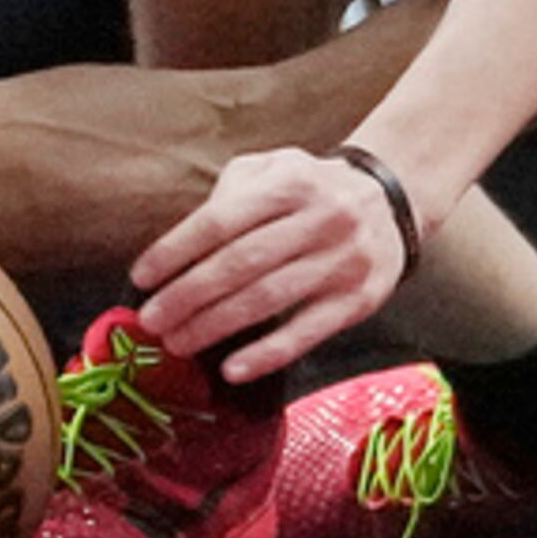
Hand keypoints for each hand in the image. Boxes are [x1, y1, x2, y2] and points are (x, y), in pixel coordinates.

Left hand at [131, 145, 415, 384]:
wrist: (395, 199)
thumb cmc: (314, 189)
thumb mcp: (276, 168)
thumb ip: (231, 193)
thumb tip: (180, 248)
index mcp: (292, 183)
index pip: (222, 220)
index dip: (176, 250)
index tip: (141, 278)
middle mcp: (321, 219)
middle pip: (241, 263)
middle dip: (187, 296)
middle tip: (151, 321)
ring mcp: (343, 261)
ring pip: (268, 300)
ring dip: (215, 326)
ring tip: (178, 343)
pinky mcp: (359, 300)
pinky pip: (306, 332)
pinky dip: (266, 353)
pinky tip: (232, 369)